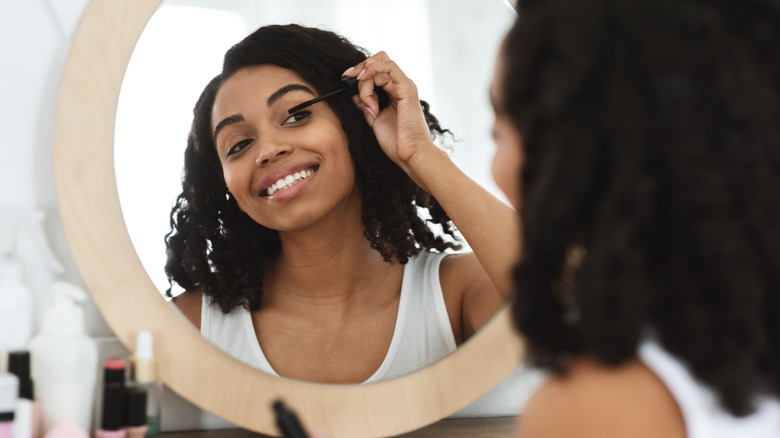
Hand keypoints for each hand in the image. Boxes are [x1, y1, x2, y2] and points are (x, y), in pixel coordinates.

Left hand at [342, 52, 435, 171]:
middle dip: (360, 69)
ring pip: (379, 65)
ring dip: (366, 83)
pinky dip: (373, 71)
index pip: (376, 69)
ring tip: (369, 105)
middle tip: (348, 80)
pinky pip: (389, 67)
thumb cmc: (397, 142)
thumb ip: (366, 105)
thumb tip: (354, 95)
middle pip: (377, 61)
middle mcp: (400, 86)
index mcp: (394, 92)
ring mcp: (404, 86)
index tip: (345, 78)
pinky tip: (366, 83)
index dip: (359, 70)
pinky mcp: (407, 88)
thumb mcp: (375, 120)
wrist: (410, 155)